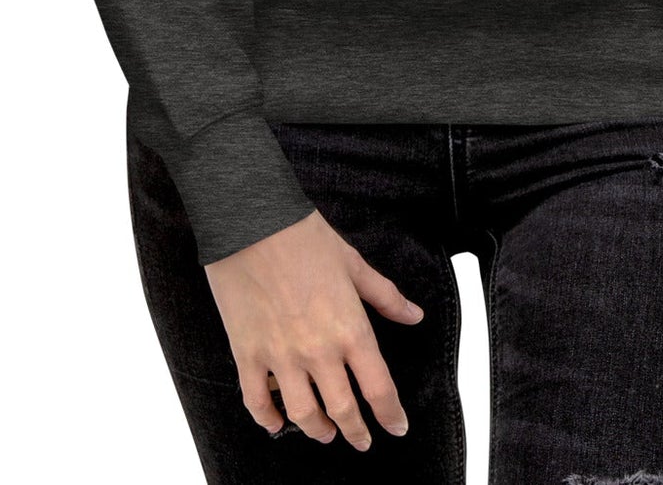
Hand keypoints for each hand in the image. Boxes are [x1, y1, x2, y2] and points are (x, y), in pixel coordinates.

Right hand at [203, 209, 425, 448]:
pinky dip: (267, 420)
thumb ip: (385, 296)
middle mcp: (319, 351)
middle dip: (356, 432)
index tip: (397, 427)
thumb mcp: (353, 263)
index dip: (391, 415)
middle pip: (343, 410)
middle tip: (361, 441)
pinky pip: (257, 401)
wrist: (252, 221)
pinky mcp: (248, 354)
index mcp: (350, 329)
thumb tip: (414, 316)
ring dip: (317, 430)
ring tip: (325, 433)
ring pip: (303, 414)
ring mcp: (281, 356)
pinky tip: (276, 425)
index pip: (379, 388)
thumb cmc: (305, 236)